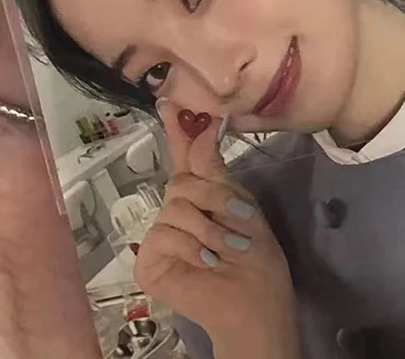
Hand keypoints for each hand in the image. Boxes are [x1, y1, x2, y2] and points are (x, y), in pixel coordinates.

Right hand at [134, 102, 298, 358]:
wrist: (255, 302)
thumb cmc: (255, 257)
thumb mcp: (240, 204)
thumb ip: (215, 169)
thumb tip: (205, 125)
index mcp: (201, 193)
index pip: (183, 155)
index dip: (176, 129)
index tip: (167, 101)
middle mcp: (176, 210)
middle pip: (182, 180)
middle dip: (215, 198)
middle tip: (240, 220)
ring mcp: (160, 235)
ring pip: (175, 207)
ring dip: (210, 228)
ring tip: (228, 249)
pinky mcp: (149, 260)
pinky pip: (164, 234)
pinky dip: (192, 247)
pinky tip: (208, 263)